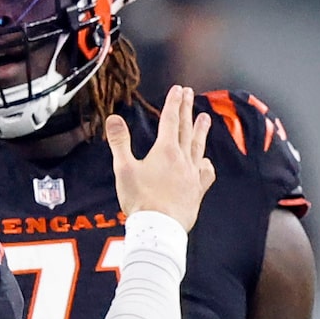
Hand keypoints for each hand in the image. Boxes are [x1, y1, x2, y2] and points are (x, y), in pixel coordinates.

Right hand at [107, 85, 214, 232]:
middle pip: (185, 129)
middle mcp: (182, 158)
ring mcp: (192, 174)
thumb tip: (113, 119)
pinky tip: (205, 162)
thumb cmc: (140, 200)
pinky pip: (205, 173)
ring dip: (201, 131)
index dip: (174, 103)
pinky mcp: (196, 191)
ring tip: (205, 118)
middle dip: (187, 110)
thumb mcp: (124, 169)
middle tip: (191, 95)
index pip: (170, 120)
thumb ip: (119, 142)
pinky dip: (206, 164)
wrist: (159, 228)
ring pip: (198, 147)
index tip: (179, 90)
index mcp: (164, 151)